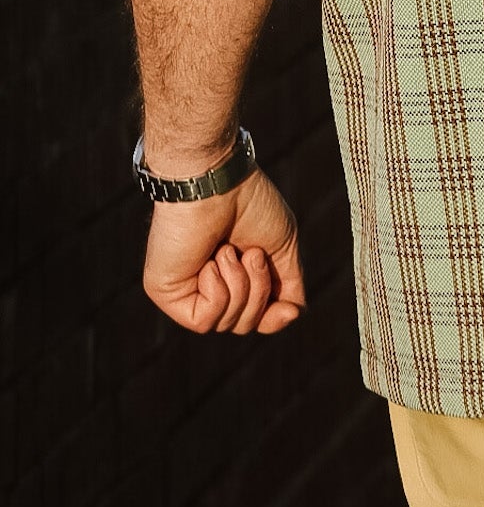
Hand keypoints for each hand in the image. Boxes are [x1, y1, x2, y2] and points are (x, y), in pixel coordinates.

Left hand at [142, 168, 306, 334]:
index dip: (273, 319)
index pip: (256, 318)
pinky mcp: (168, 293)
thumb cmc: (249, 203)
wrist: (217, 182)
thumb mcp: (280, 247)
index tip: (288, 310)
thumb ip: (287, 284)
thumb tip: (292, 315)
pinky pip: (204, 320)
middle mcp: (209, 284)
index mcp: (235, 274)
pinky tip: (212, 260)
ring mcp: (187, 290)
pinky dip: (218, 290)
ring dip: (240, 285)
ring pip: (226, 323)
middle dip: (259, 292)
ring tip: (230, 249)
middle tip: (253, 254)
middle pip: (245, 324)